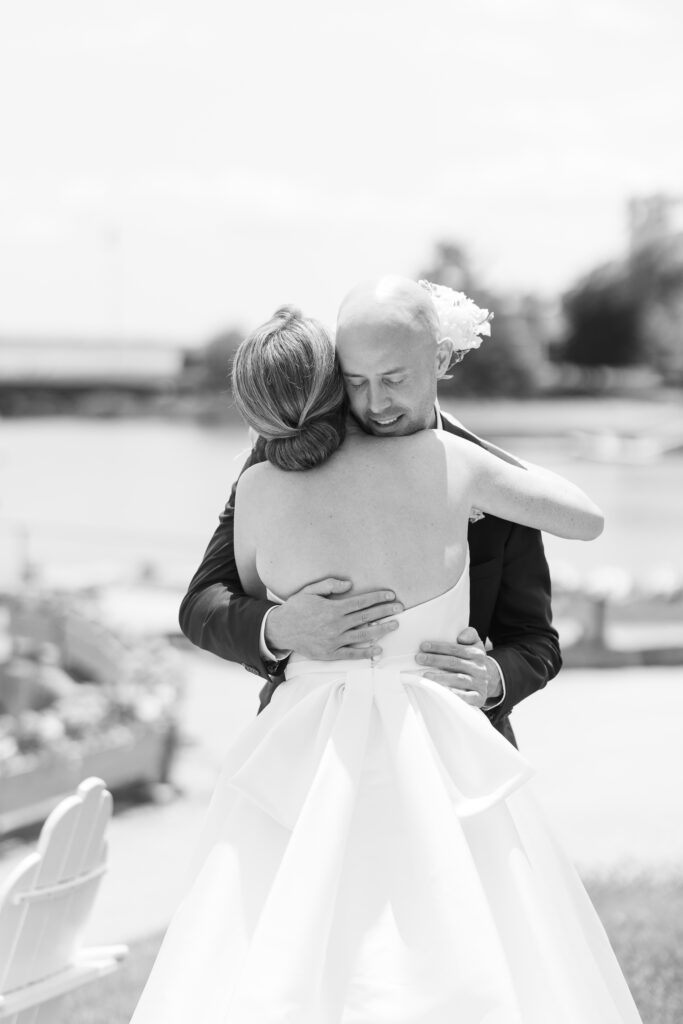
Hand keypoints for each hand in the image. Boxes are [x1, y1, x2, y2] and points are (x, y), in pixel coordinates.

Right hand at [265, 578, 402, 660]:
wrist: (279, 630)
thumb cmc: (296, 608)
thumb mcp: (310, 591)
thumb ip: (330, 586)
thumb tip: (350, 584)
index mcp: (333, 608)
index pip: (361, 602)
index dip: (378, 598)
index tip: (391, 595)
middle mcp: (336, 625)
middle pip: (367, 617)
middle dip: (385, 611)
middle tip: (400, 608)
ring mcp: (334, 641)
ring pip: (363, 635)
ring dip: (381, 630)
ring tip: (395, 625)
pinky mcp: (330, 653)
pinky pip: (351, 654)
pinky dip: (366, 653)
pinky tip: (378, 650)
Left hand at [415, 626, 502, 707]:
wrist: (490, 680)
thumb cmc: (473, 661)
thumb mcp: (475, 644)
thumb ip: (469, 634)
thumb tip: (461, 637)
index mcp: (477, 654)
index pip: (456, 649)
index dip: (439, 647)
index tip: (423, 646)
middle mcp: (479, 668)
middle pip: (455, 663)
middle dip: (435, 660)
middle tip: (419, 659)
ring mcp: (480, 684)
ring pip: (459, 679)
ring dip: (441, 677)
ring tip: (425, 676)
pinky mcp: (479, 698)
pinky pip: (466, 697)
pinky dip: (453, 694)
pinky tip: (440, 691)